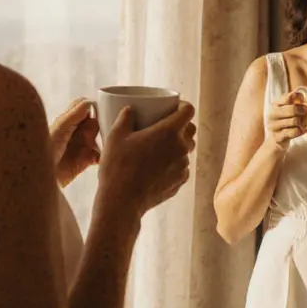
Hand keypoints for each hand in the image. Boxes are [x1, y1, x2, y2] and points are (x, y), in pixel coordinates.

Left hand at [49, 98, 100, 187]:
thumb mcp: (60, 128)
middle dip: (104, 123)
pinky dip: (104, 155)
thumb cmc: (45, 149)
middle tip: (109, 128)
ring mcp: (82, 145)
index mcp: (69, 120)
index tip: (107, 108)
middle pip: (96, 121)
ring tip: (111, 142)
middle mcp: (77, 131)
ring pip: (101, 137)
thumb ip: (75, 115)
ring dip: (107, 139)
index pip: (86, 107)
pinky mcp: (86, 160)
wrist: (42, 177)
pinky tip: (104, 157)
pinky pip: (100, 155)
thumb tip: (90, 101)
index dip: (96, 106)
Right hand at [97, 102, 196, 216]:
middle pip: (191, 129)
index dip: (183, 106)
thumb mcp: (115, 137)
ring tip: (160, 148)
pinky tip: (158, 166)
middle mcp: (180, 148)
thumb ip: (125, 118)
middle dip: (182, 125)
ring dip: (177, 145)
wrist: (122, 201)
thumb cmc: (118, 167)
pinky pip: (182, 166)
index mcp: (168, 132)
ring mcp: (182, 166)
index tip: (174, 107)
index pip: (188, 111)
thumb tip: (129, 110)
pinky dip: (174, 163)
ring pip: (186, 149)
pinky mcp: (180, 181)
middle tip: (165, 127)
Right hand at [264, 91, 306, 150]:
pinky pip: (294, 132)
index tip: (304, 100)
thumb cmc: (284, 121)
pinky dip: (301, 130)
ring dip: (303, 121)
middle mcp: (272, 114)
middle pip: (292, 109)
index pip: (287, 98)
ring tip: (306, 121)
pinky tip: (303, 130)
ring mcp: (274, 126)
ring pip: (294, 121)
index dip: (298, 98)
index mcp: (274, 105)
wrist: (276, 139)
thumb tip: (301, 94)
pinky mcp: (278, 137)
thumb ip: (293, 102)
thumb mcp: (286, 109)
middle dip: (303, 110)